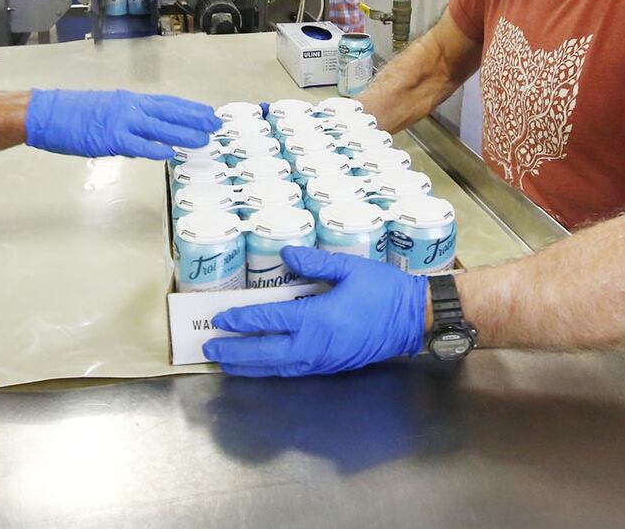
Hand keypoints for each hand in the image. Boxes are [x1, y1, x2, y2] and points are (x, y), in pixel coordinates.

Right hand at [24, 89, 220, 159]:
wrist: (48, 112)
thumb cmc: (73, 112)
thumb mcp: (107, 109)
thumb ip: (129, 120)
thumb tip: (146, 136)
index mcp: (130, 100)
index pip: (167, 103)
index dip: (189, 109)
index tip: (208, 113)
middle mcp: (130, 107)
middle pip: (170, 112)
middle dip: (194, 119)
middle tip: (216, 125)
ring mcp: (121, 122)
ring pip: (160, 127)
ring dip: (183, 134)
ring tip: (203, 140)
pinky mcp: (110, 138)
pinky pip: (137, 144)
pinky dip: (154, 148)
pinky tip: (170, 153)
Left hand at [203, 246, 427, 376]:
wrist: (414, 320)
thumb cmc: (385, 291)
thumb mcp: (350, 268)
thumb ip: (314, 263)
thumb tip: (286, 254)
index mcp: (318, 320)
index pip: (269, 322)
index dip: (241, 321)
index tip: (219, 319)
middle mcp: (316, 346)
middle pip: (265, 354)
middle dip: (235, 353)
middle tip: (210, 349)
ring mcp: (324, 360)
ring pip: (277, 368)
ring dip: (249, 366)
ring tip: (227, 363)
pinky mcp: (332, 366)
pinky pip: (293, 371)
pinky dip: (271, 369)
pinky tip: (262, 366)